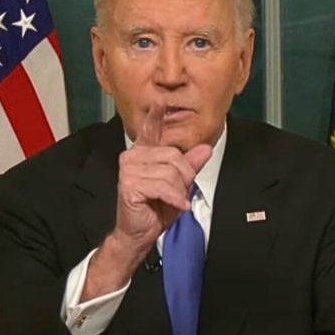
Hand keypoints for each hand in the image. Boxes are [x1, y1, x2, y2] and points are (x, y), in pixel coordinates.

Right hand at [84, 104, 211, 299]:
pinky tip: (177, 206)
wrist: (139, 233)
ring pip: (170, 172)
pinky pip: (163, 186)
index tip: (161, 102)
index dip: (156, 115)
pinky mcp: (129, 183)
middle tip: (180, 193)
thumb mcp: (179, 186)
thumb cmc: (156, 208)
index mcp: (144, 153)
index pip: (151, 129)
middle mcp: (133, 156)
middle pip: (173, 156)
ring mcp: (129, 169)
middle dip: (184, 176)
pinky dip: (175, 198)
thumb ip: (190, 166)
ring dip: (178, 190)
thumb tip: (205, 149)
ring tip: (175, 201)